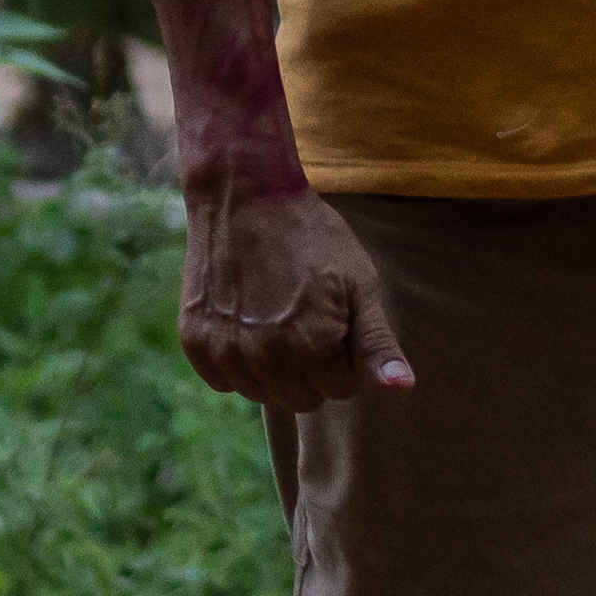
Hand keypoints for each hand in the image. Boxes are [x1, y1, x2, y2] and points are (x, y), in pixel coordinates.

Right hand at [182, 179, 412, 408]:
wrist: (245, 195)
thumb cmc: (310, 236)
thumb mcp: (358, 283)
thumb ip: (377, 345)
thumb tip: (401, 391)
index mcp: (313, 347)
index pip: (340, 390)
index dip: (343, 357)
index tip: (334, 320)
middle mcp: (266, 359)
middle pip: (302, 400)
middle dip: (311, 370)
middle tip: (304, 319)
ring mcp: (226, 351)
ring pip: (262, 394)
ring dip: (273, 369)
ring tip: (273, 317)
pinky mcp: (194, 342)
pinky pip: (223, 381)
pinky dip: (236, 362)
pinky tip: (244, 323)